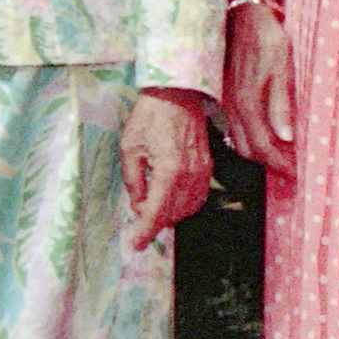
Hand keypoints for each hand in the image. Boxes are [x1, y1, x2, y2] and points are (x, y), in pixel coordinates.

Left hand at [121, 89, 212, 249]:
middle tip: (138, 217)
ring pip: (189, 208)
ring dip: (170, 215)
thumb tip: (138, 204)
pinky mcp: (207, 166)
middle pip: (174, 214)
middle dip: (155, 221)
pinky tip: (172, 201)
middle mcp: (190, 174)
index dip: (145, 232)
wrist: (177, 94)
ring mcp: (202, 171)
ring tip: (153, 207)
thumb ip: (134, 181)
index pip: (157, 212)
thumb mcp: (130, 148)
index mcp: (169, 170)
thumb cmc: (150, 117)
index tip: (136, 245)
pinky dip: (186, 205)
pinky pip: (200, 196)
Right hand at [220, 0, 294, 176]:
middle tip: (293, 169)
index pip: (263, 147)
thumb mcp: (282, 68)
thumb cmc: (268, 38)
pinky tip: (267, 136)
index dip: (280, 164)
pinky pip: (236, 128)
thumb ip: (281, 105)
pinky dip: (251, 139)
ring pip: (240, 141)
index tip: (297, 174)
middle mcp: (234, 107)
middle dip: (270, 164)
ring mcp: (228, 102)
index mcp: (248, 104)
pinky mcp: (228, 96)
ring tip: (283, 157)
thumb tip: (287, 138)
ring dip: (260, 153)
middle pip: (248, 150)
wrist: (246, 15)